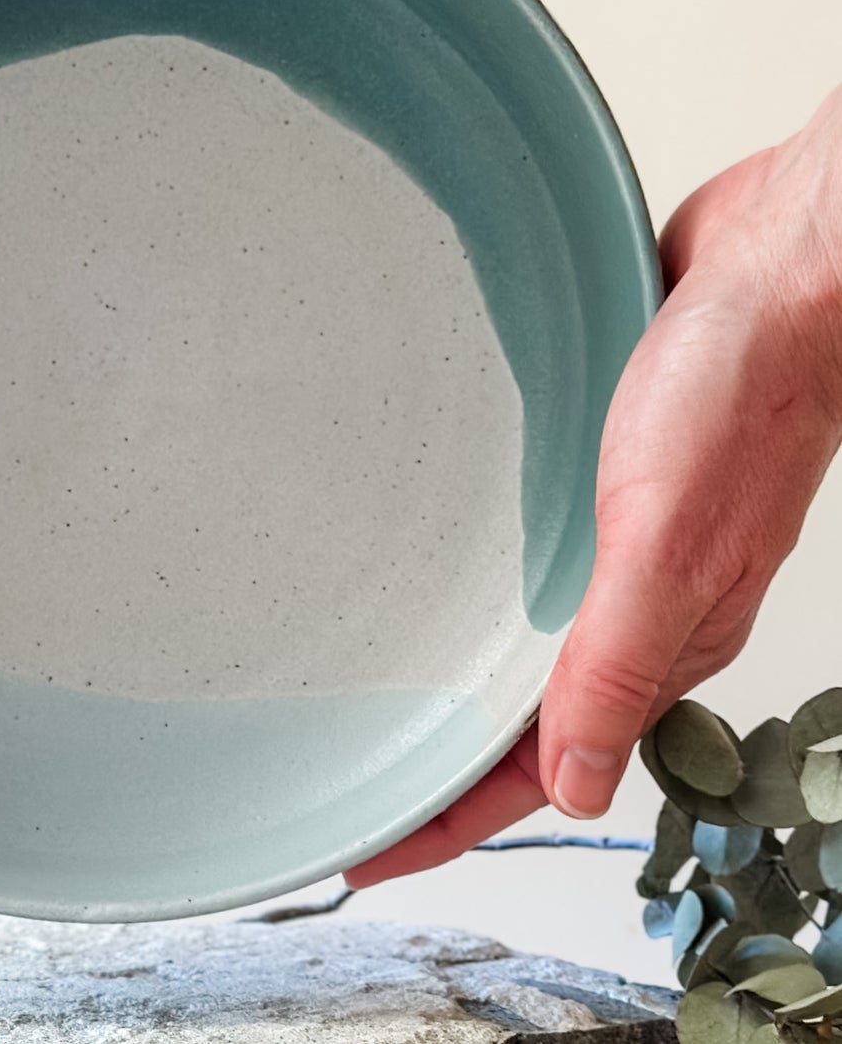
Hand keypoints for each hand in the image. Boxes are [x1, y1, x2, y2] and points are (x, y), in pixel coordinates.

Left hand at [346, 91, 841, 888]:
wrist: (776, 267)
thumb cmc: (739, 390)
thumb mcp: (668, 537)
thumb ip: (619, 660)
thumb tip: (574, 786)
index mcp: (659, 637)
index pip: (540, 768)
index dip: (448, 820)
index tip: (363, 853)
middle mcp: (637, 603)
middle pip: (520, 720)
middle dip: (436, 768)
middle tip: (345, 791)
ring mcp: (619, 545)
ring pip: (522, 645)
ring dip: (452, 683)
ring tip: (372, 709)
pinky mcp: (602, 486)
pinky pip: (529, 567)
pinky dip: (478, 599)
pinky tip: (436, 586)